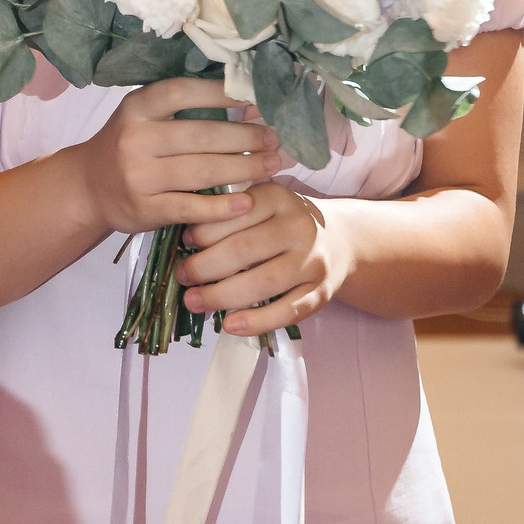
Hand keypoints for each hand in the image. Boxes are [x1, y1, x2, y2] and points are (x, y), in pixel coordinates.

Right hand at [71, 77, 285, 236]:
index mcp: (138, 107)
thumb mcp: (145, 117)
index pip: (185, 92)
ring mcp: (138, 176)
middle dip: (245, 138)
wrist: (88, 187)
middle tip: (274, 139)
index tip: (258, 100)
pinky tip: (245, 202)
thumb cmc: (129, 145)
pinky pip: (190, 207)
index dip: (224, 94)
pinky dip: (221, 207)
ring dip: (243, 169)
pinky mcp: (143, 209)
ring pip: (202, 172)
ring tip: (270, 165)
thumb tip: (248, 99)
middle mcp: (135, 138)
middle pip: (202, 136)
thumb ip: (184, 108)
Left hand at [178, 183, 350, 336]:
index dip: (204, 230)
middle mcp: (299, 227)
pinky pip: (287, 311)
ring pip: (264, 282)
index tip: (184, 243)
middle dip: (205, 266)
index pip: (236, 213)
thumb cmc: (283, 223)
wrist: (339, 240)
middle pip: (244, 249)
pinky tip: (230, 325)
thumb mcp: (261, 204)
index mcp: (278, 198)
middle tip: (183, 277)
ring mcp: (313, 261)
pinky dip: (256, 321)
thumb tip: (185, 239)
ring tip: (194, 302)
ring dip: (222, 296)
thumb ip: (230, 215)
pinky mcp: (321, 292)